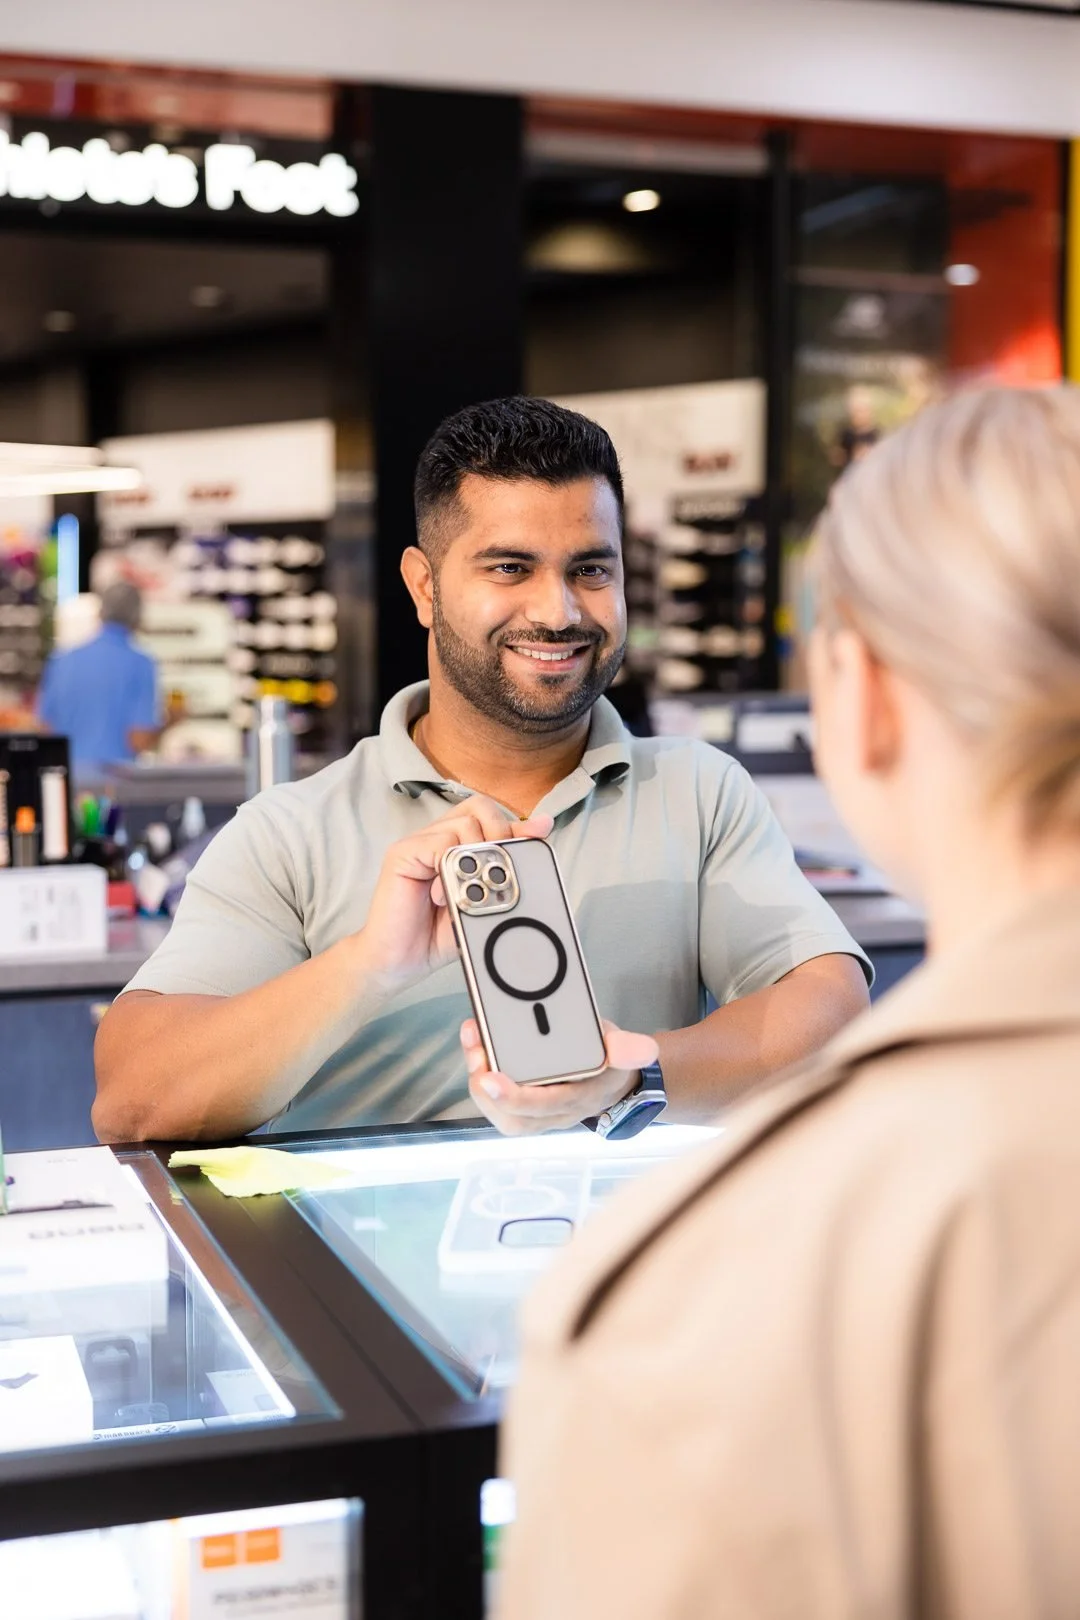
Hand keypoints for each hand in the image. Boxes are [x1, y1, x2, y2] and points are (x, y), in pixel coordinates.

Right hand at [358, 796, 552, 989]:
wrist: (398, 962)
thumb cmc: (438, 934)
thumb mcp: (484, 901)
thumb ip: (509, 864)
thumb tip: (542, 827)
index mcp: (457, 844)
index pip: (492, 814)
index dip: (515, 826)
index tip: (536, 838)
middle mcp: (438, 836)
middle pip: (480, 807)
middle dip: (500, 836)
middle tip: (497, 872)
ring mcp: (418, 842)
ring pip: (464, 823)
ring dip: (475, 857)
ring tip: (468, 891)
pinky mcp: (402, 853)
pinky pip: (439, 844)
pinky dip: (450, 870)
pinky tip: (444, 896)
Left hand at [462, 1017, 658, 1136]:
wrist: (614, 1079)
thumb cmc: (611, 1060)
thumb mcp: (621, 1050)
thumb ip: (627, 1049)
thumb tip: (646, 1048)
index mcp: (578, 1100)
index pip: (543, 1107)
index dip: (514, 1097)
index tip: (489, 1077)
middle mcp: (554, 1115)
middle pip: (513, 1118)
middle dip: (485, 1089)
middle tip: (475, 1050)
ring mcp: (537, 1114)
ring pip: (500, 1113)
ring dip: (478, 1081)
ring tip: (473, 1042)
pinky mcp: (523, 1103)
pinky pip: (496, 1100)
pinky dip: (480, 1074)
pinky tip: (475, 1042)